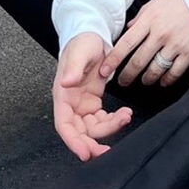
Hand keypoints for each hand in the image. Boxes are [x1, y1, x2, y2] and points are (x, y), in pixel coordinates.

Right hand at [53, 34, 131, 158]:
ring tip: (126, 117)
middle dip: (93, 144)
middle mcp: (71, 104)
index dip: (73, 142)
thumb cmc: (81, 42)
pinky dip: (114, 120)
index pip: (64, 125)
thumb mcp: (79, 53)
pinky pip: (102, 120)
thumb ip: (73, 69)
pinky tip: (124, 114)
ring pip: (93, 128)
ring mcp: (82, 105)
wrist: (91, 35)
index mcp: (62, 95)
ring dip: (109, 128)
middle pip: (79, 132)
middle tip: (108, 151)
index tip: (86, 153)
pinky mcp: (93, 103)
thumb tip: (66, 83)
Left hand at [112, 0, 188, 88]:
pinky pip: (175, 72)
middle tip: (122, 82)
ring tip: (144, 81)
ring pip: (155, 70)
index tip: (105, 70)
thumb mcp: (156, 1)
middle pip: (138, 61)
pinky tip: (163, 81)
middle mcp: (160, 34)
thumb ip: (141, 17)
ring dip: (146, 79)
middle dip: (127, 75)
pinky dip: (167, 80)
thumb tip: (129, 29)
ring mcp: (175, 44)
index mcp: (149, 20)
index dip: (113, 60)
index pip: (125, 44)